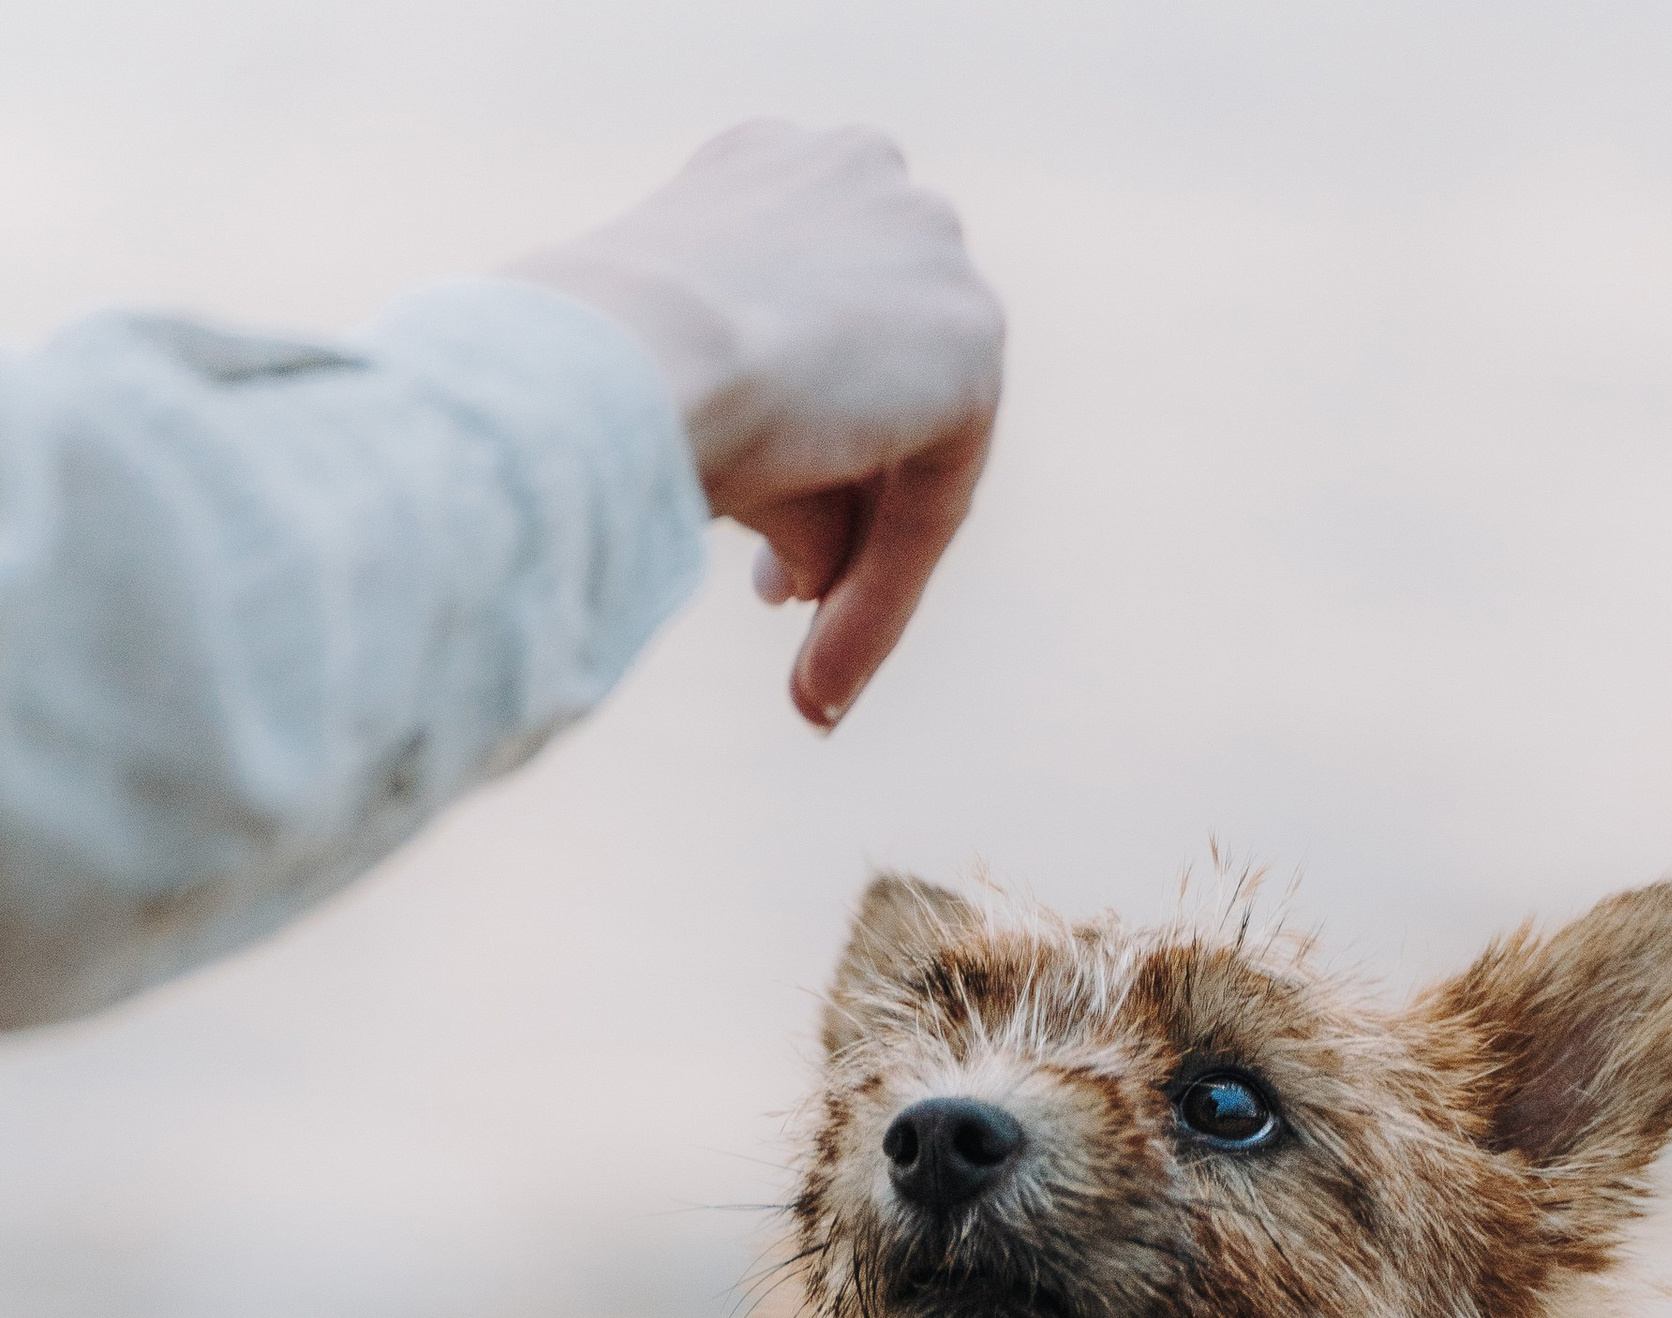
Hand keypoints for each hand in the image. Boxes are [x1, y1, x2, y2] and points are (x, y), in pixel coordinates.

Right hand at [513, 121, 1003, 727]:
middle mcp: (863, 179)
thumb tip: (790, 561)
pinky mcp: (970, 348)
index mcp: (771, 162)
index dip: (783, 442)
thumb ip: (737, 437)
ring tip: (805, 680)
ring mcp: (926, 253)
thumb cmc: (584, 372)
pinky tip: (819, 682)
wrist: (620, 357)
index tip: (748, 530)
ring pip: (902, 452)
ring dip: (854, 574)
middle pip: (869, 386)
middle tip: (773, 601)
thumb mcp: (650, 388)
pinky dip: (879, 598)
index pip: (812, 323)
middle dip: (826, 509)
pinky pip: (930, 503)